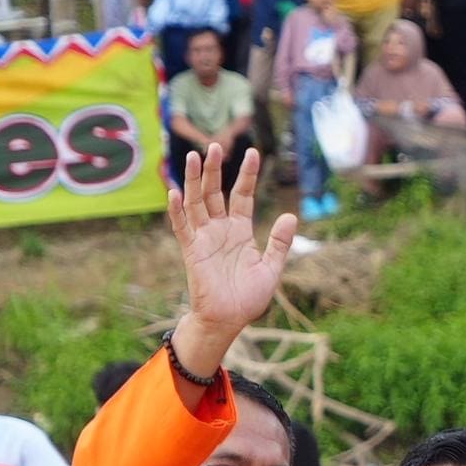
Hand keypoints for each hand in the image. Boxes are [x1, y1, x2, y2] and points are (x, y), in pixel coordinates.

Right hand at [166, 143, 296, 342]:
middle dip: (214, 170)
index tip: (254, 152)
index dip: (247, 175)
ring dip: (193, 181)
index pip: (242, 195)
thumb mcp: (272, 267)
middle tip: (214, 146)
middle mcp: (220, 229)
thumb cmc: (249, 297)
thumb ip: (280, 242)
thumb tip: (291, 215)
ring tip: (192, 157)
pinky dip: (178, 211)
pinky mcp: (192, 251)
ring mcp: (204, 238)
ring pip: (196, 203)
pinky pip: (183, 227)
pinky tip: (175, 192)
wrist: (229, 320)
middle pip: (214, 193)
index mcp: (240, 230)